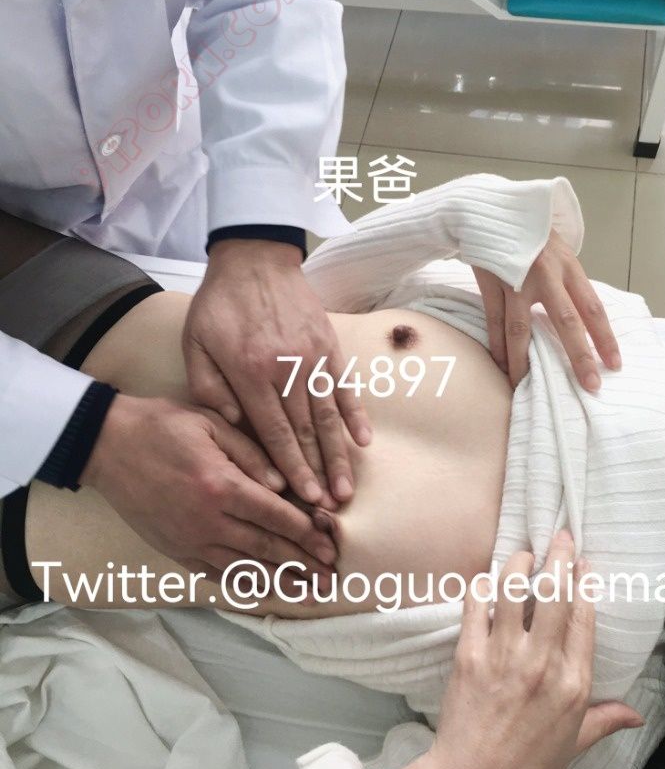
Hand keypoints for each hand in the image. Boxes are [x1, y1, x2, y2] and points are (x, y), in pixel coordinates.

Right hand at [80, 394, 337, 587]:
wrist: (106, 444)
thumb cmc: (161, 426)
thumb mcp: (211, 424)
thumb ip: (251, 454)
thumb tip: (285, 485)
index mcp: (220, 485)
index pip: (275, 516)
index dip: (307, 534)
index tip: (331, 546)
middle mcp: (206, 520)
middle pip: (265, 548)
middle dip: (303, 565)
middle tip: (331, 578)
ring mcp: (187, 540)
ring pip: (242, 569)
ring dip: (279, 583)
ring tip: (308, 594)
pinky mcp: (172, 549)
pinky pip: (213, 573)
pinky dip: (241, 584)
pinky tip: (261, 590)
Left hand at [182, 239, 371, 505]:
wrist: (254, 258)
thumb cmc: (219, 304)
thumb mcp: (196, 343)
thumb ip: (208, 387)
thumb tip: (232, 425)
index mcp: (249, 372)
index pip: (272, 432)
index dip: (288, 468)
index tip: (299, 499)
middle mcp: (286, 369)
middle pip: (304, 432)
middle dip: (317, 474)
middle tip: (329, 510)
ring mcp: (313, 357)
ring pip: (328, 415)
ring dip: (338, 455)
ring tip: (347, 488)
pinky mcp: (329, 345)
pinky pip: (345, 386)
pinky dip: (355, 414)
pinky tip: (364, 440)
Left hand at [389, 533, 642, 768]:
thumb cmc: (526, 765)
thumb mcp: (574, 743)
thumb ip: (604, 719)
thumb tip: (635, 713)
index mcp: (572, 683)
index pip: (583, 618)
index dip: (584, 584)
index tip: (583, 563)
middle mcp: (541, 664)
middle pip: (554, 594)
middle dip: (559, 557)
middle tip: (559, 536)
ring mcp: (503, 657)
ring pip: (514, 590)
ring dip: (518, 563)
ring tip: (522, 554)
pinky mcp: (469, 655)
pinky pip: (476, 605)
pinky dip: (482, 585)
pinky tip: (487, 578)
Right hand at [474, 230, 620, 391]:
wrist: (489, 209)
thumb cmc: (529, 234)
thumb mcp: (558, 251)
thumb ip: (568, 281)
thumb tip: (581, 317)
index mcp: (567, 266)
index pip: (592, 307)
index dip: (605, 337)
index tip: (614, 364)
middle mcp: (545, 275)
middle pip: (566, 322)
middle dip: (579, 356)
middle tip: (590, 385)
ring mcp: (515, 281)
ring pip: (521, 329)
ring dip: (524, 361)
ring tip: (527, 386)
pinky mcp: (491, 284)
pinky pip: (495, 322)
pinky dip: (498, 346)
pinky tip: (502, 365)